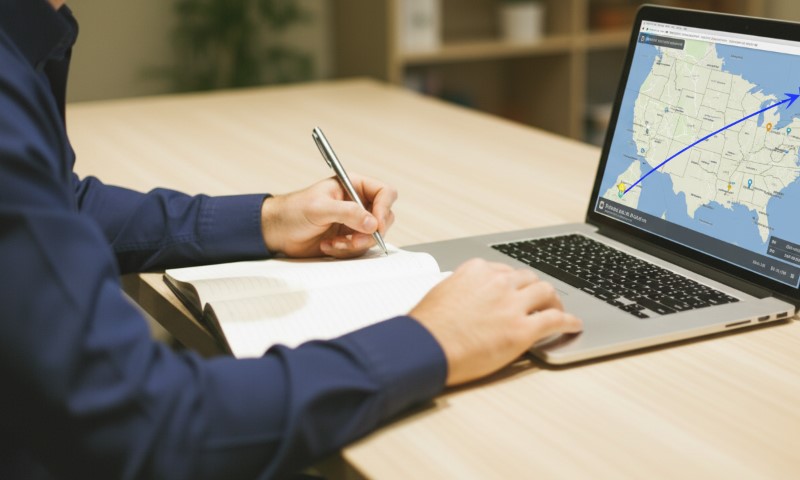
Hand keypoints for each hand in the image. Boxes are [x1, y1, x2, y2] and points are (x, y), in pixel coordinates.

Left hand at [261, 174, 396, 257]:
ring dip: (354, 244)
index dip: (384, 208)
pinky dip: (344, 251)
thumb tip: (372, 223)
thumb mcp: (320, 208)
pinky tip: (327, 246)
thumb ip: (347, 213)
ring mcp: (354, 223)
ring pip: (373, 237)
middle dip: (370, 232)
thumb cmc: (293, 211)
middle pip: (384, 218)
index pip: (384, 193)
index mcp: (353, 186)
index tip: (375, 224)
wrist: (277, 232)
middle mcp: (357, 204)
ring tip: (332, 243)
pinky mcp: (348, 240)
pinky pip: (359, 249)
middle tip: (353, 239)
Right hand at [410, 258, 582, 385]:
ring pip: (546, 293)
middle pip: (528, 278)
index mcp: (476, 271)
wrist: (426, 347)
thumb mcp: (441, 293)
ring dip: (554, 301)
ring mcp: (512, 305)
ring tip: (557, 310)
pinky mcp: (522, 329)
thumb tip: (466, 297)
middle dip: (534, 289)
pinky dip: (568, 322)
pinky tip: (573, 325)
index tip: (515, 290)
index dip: (513, 283)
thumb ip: (461, 289)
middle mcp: (497, 283)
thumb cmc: (427, 327)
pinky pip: (555, 320)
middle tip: (539, 300)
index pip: (504, 270)